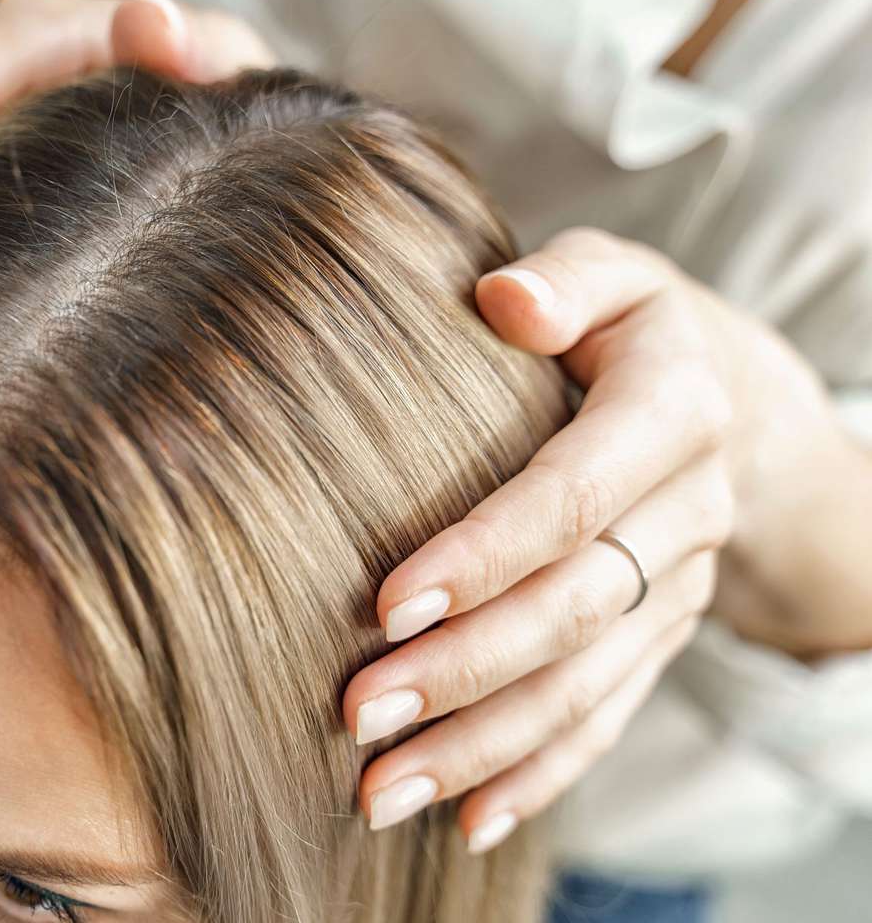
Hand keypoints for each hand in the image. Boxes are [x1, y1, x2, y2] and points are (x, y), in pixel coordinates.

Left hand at [339, 227, 847, 853]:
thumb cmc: (629, 324)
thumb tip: (505, 299)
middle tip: (357, 714)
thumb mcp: (613, 272)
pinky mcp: (663, 635)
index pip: (572, 495)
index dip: (485, 553)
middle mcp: (689, 510)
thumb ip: (564, 279)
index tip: (390, 604)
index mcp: (673, 409)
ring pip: (586, 684)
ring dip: (483, 745)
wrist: (731, 398)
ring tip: (383, 792)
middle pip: (573, 610)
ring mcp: (681, 585)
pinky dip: (539, 772)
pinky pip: (607, 715)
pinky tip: (468, 818)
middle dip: (463, 671)